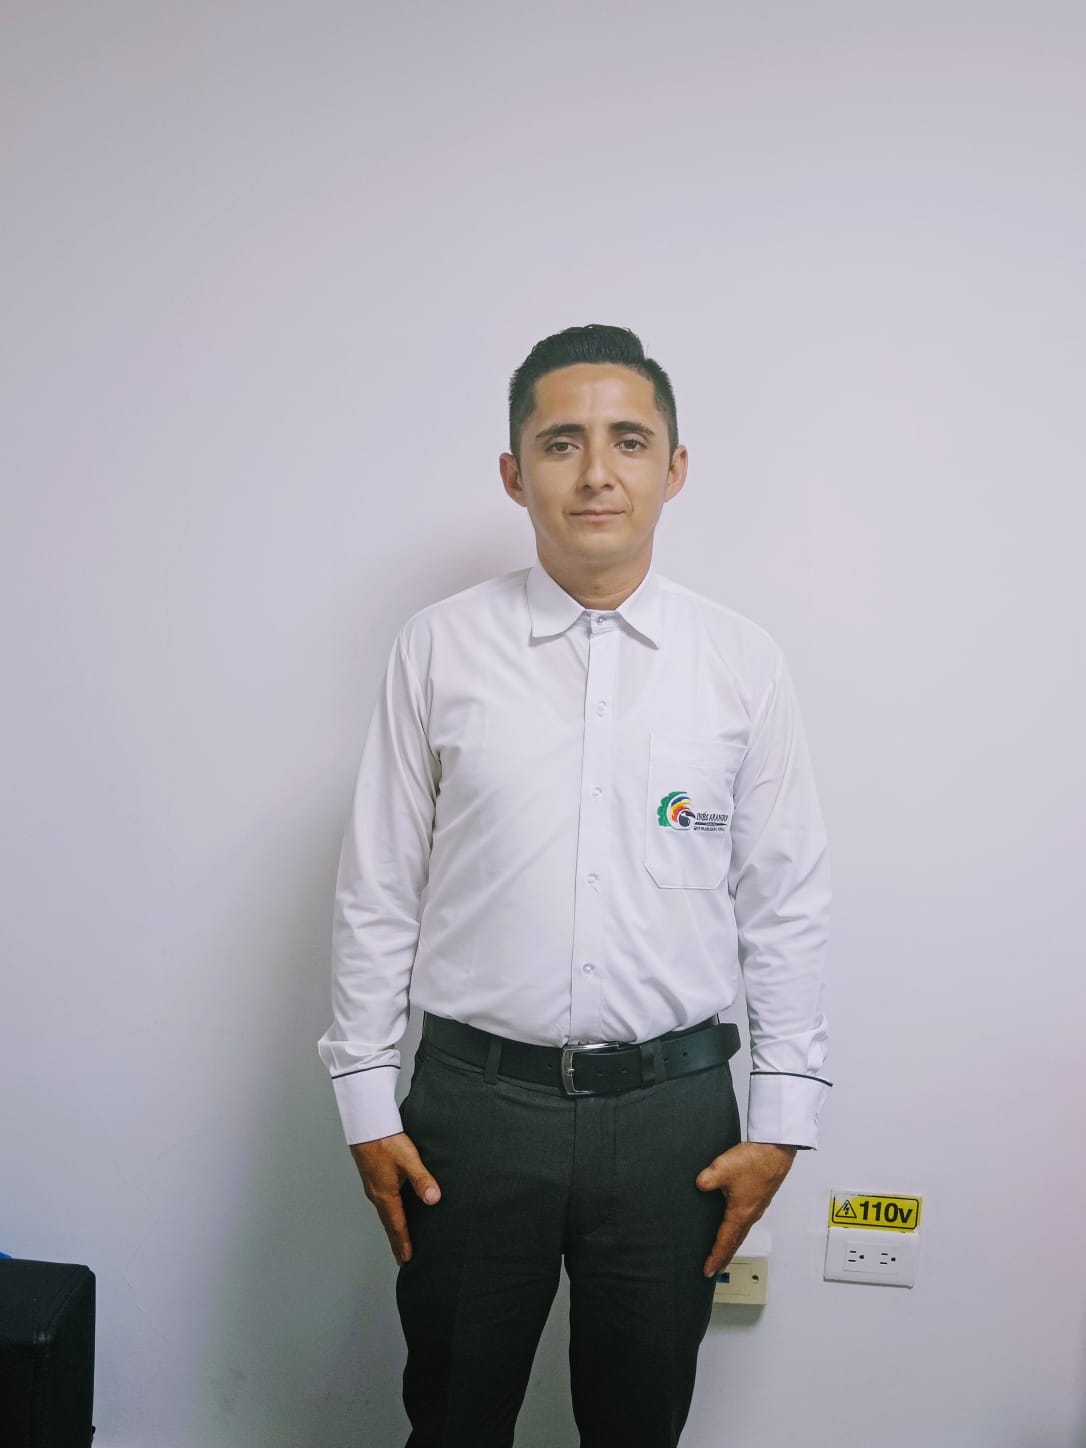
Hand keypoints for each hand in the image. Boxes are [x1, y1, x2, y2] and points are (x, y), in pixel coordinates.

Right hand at [350, 1132, 440, 1265]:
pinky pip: (383, 1204)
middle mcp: (377, 1195)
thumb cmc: (386, 1141)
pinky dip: (389, 1216)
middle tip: (402, 1259)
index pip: (397, 1225)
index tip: (407, 1260)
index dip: (403, 1243)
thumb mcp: (409, 1159)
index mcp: (385, 1195)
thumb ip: (422, 1179)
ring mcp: (373, 1187)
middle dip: (396, 1241)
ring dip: (392, 1229)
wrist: (366, 1125)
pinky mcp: (374, 1179)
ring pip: (385, 1214)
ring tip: (399, 1241)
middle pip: (388, 1224)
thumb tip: (434, 1200)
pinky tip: (395, 1213)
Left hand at [695, 1141, 796, 1277]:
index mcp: (740, 1214)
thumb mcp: (721, 1169)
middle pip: (735, 1242)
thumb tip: (699, 1186)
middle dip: (725, 1256)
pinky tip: (736, 1223)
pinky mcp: (760, 1198)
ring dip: (733, 1244)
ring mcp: (757, 1207)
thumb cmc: (754, 1161)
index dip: (715, 1257)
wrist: (776, 1150)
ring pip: (742, 1232)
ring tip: (725, 1252)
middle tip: (716, 1269)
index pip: (724, 1242)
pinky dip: (739, 1230)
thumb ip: (706, 1180)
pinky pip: (747, 1221)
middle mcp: (750, 1215)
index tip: (708, 1271)